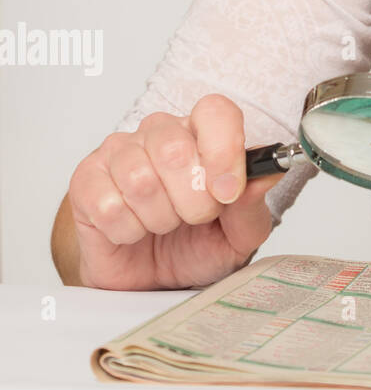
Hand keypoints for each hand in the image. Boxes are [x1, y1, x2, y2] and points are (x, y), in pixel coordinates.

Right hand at [67, 94, 279, 289]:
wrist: (152, 279)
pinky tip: (134, 231)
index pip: (215, 111)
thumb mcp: (239, 233)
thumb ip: (253, 202)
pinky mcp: (86, 180)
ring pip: (140, 179)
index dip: (224, 150)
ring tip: (164, 224)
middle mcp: (160, 133)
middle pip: (175, 148)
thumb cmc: (196, 245)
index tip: (229, 192)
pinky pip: (107, 205)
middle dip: (193, 199)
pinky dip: (127, 231)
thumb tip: (266, 172)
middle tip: (196, 219)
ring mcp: (119, 153)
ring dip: (160, 218)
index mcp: (202, 133)